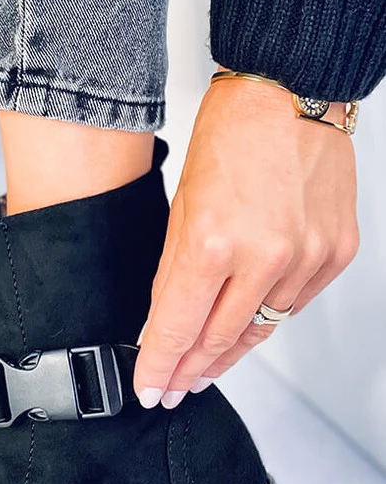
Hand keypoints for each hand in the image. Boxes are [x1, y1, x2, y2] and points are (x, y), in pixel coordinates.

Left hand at [133, 73, 358, 408]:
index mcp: (214, 243)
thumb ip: (173, 273)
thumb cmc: (231, 137)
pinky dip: (267, 317)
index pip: (179, 328)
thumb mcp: (181, 207)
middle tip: (171, 387)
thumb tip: (163, 324)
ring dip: (228, 352)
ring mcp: (307, 258)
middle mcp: (266, 258)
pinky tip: (246, 328)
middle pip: (220, 339)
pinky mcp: (336, 254)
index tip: (148, 388)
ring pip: (261, 329)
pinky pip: (294, 303)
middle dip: (189, 370)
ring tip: (203, 368)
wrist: (290, 95)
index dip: (159, 365)